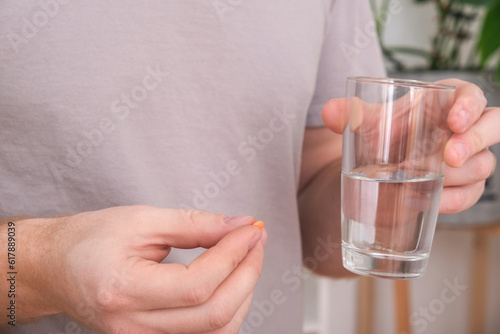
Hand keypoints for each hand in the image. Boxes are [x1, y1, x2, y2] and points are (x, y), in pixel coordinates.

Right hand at [14, 206, 265, 332]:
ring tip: (246, 257)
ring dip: (243, 294)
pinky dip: (228, 309)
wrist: (55, 269)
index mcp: (123, 290)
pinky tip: (231, 281)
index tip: (250, 229)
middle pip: (213, 315)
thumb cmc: (89, 239)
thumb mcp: (142, 220)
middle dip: (247, 273)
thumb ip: (195, 224)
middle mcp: (132, 327)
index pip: (197, 285)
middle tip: (255, 239)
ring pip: (216, 333)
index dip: (233, 254)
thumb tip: (239, 224)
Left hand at [322, 78, 498, 214]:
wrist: (383, 165)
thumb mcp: (368, 123)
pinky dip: (450, 200)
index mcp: (446, 102)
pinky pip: (470, 195)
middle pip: (492, 128)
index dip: (469, 106)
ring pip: (480, 166)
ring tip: (416, 182)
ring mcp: (470, 158)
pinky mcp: (466, 186)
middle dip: (474, 141)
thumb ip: (350, 115)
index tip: (454, 120)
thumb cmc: (385, 134)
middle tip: (449, 157)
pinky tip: (427, 202)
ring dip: (453, 177)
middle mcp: (464, 128)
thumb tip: (329, 112)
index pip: (470, 95)